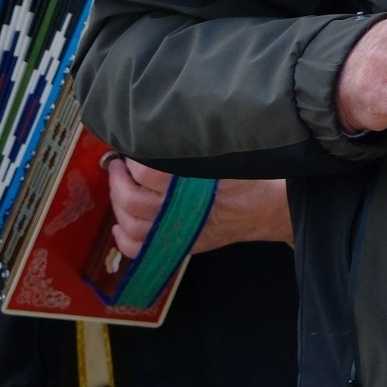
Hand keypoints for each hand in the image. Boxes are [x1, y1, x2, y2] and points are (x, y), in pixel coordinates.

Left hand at [106, 159, 292, 260]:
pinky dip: (124, 239)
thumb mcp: (225, 157)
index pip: (148, 174)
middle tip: (118, 166)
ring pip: (131, 224)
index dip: (133, 161)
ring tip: (119, 188)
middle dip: (118, 180)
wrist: (268, 209)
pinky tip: (121, 225)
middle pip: (132, 199)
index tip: (132, 151)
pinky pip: (141, 249)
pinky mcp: (181, 246)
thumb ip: (194, 151)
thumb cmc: (249, 179)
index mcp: (194, 188)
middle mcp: (183, 214)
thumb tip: (159, 137)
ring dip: (118, 205)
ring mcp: (180, 233)